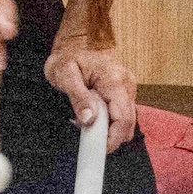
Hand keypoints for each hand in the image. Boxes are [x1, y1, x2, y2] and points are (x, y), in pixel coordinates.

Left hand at [46, 32, 137, 149]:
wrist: (74, 43)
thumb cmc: (67, 57)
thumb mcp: (64, 75)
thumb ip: (78, 97)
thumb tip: (89, 120)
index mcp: (114, 79)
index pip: (122, 117)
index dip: (113, 138)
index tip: (98, 150)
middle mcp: (126, 83)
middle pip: (128, 122)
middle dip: (110, 136)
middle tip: (88, 139)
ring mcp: (128, 87)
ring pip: (127, 120)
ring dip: (109, 129)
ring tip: (87, 124)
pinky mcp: (125, 92)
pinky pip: (122, 113)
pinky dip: (110, 122)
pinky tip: (94, 118)